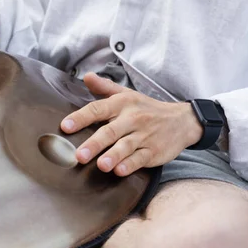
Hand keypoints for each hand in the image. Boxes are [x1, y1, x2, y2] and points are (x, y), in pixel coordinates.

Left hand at [61, 73, 203, 175]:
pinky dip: (130, 165)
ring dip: (113, 156)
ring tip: (100, 165)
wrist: (182, 121)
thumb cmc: (146, 108)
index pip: (98, 109)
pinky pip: (141, 159)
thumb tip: (86, 76)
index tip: (65, 126)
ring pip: (126, 147)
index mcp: (122, 104)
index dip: (81, 117)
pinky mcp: (154, 151)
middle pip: (110, 131)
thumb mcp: (127, 94)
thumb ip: (104, 88)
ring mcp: (144, 136)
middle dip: (94, 143)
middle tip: (79, 155)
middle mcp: (132, 119)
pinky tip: (120, 171)